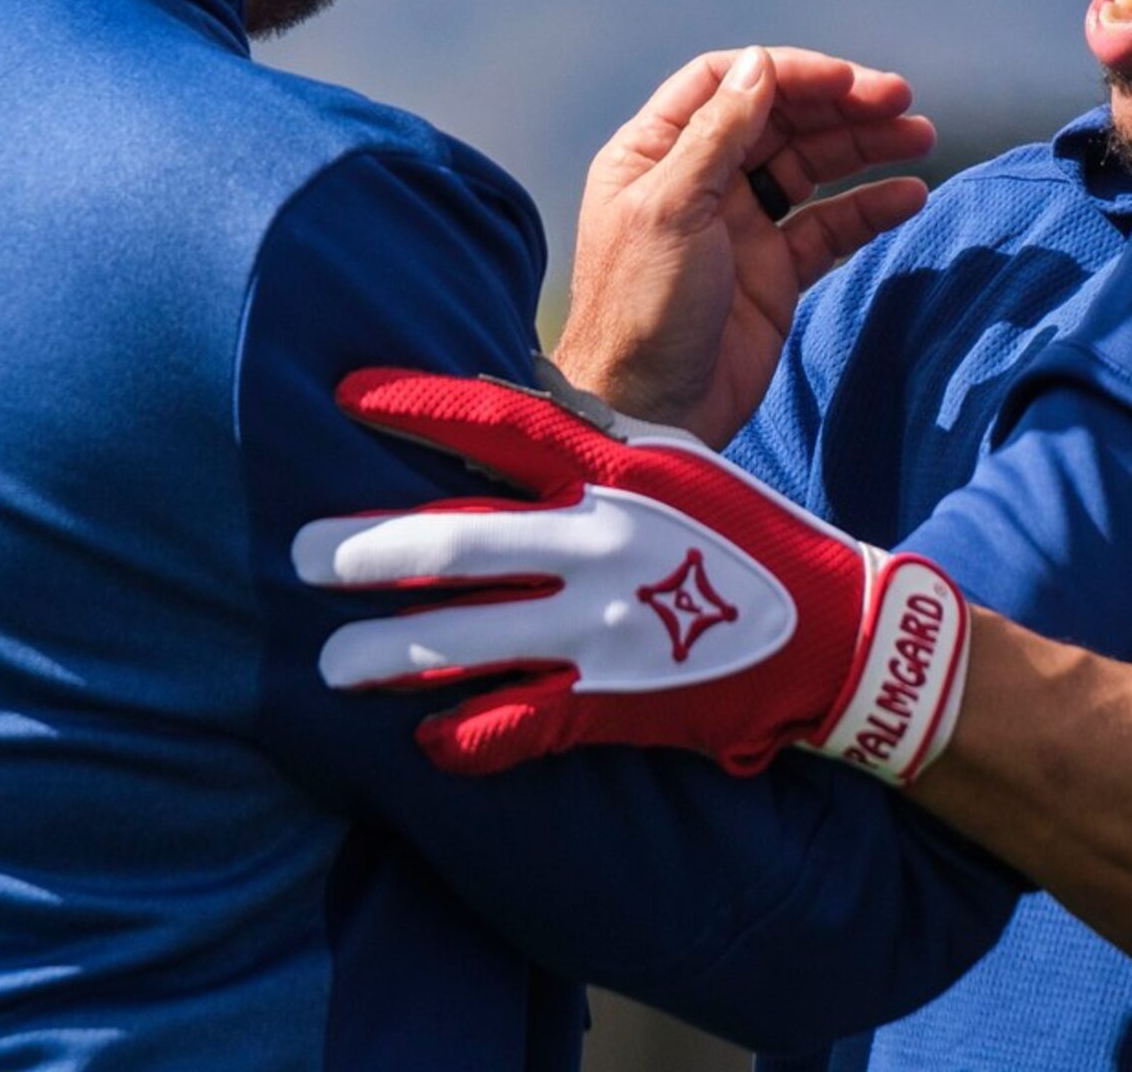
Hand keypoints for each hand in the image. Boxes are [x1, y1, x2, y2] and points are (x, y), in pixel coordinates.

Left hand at [294, 368, 968, 781]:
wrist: (833, 633)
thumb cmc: (747, 533)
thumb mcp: (674, 461)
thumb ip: (589, 432)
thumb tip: (507, 390)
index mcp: (615, 472)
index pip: (496, 423)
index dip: (417, 405)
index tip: (345, 395)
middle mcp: (598, 542)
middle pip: (456, 539)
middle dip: (364, 548)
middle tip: (298, 552)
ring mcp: (601, 627)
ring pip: (464, 642)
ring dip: (384, 653)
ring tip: (328, 660)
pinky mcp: (611, 702)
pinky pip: (514, 727)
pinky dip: (461, 738)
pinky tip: (420, 741)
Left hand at [554, 46, 933, 445]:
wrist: (649, 413)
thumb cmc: (641, 310)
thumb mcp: (672, 209)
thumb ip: (717, 135)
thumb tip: (759, 65)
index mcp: (656, 154)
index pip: (728, 85)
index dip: (789, 73)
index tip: (846, 80)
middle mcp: (700, 181)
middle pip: (779, 120)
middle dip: (840, 106)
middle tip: (902, 101)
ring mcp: (741, 225)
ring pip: (812, 167)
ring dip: (866, 147)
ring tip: (921, 136)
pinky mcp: (775, 272)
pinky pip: (831, 226)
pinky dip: (870, 208)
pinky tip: (908, 196)